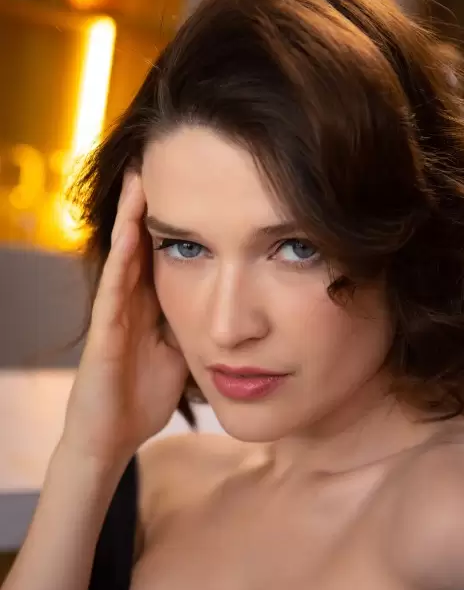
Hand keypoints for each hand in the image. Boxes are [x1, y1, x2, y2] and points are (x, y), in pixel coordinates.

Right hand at [61, 170, 188, 462]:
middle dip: (152, 203)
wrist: (112, 433)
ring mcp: (114, 313)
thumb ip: (199, 323)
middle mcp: (130, 301)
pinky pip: (113, 289)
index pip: (167, 251)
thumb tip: (233, 305)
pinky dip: (122, 258)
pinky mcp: (104, 333)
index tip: (199, 181)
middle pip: (143, 242)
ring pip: (124, 255)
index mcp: (152, 304)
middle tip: (163, 156)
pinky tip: (131, 230)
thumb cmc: (146, 392)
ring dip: (131, 217)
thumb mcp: (184, 351)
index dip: (181, 218)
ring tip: (141, 177)